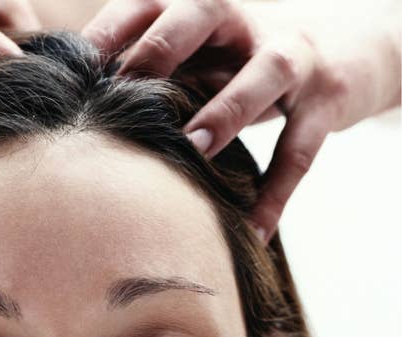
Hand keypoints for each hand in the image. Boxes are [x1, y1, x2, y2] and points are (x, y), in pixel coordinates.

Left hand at [81, 0, 399, 241]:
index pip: (149, 5)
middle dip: (161, 49)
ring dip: (227, 109)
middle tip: (123, 93)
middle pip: (203, 14)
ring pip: (264, 74)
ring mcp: (293, 55)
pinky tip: (254, 231)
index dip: (109, 32)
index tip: (71, 72)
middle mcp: (247, 22)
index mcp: (205, 9)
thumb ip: (159, 74)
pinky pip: (301, 151)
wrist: (348, 49)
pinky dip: (276, 194)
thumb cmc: (249, 61)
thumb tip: (88, 117)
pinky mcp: (329, 98)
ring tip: (195, 148)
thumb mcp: (205, 53)